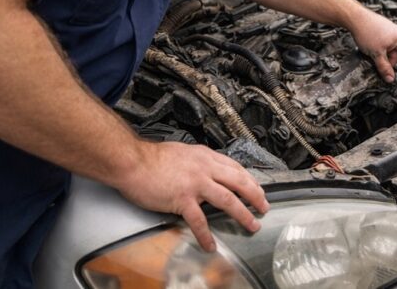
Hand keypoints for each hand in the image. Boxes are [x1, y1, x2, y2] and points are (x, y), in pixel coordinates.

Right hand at [113, 141, 268, 251]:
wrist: (132, 161)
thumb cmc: (151, 158)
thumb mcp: (183, 152)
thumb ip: (197, 161)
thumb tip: (205, 168)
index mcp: (205, 156)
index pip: (235, 167)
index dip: (249, 179)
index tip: (257, 188)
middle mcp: (205, 168)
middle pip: (239, 181)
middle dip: (256, 195)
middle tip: (264, 207)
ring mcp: (195, 183)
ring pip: (228, 199)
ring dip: (243, 214)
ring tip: (251, 225)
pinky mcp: (182, 198)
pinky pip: (199, 220)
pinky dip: (206, 234)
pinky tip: (211, 244)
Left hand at [350, 8, 396, 81]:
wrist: (356, 18)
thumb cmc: (367, 31)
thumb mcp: (376, 54)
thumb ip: (384, 67)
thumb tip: (390, 78)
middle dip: (389, 61)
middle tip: (378, 63)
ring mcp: (389, 31)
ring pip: (389, 49)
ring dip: (382, 55)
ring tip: (371, 53)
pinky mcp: (382, 29)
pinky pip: (384, 44)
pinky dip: (379, 49)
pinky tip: (370, 47)